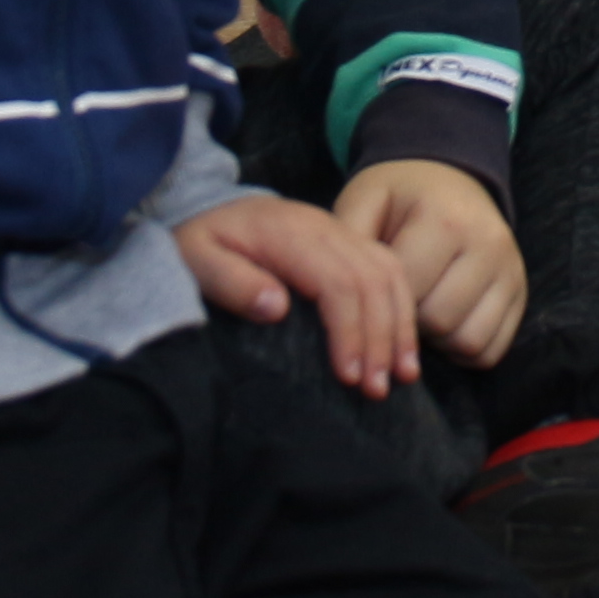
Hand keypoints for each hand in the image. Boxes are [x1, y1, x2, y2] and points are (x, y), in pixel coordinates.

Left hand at [178, 192, 420, 396]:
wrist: (207, 207)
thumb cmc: (200, 241)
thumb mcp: (196, 257)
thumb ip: (231, 281)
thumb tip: (277, 308)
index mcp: (290, 233)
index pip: (338, 282)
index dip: (349, 332)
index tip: (348, 377)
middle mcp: (325, 228)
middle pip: (372, 281)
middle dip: (381, 339)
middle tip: (376, 389)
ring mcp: (342, 232)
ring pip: (390, 274)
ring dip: (399, 327)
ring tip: (402, 375)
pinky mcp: (350, 243)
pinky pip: (390, 270)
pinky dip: (402, 308)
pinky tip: (402, 346)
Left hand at [334, 156, 527, 365]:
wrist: (449, 178)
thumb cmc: (398, 197)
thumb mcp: (363, 201)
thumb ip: (347, 245)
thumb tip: (334, 299)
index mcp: (445, 218)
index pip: (405, 291)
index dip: (377, 302)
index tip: (365, 293)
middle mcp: (488, 243)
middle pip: (437, 320)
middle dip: (407, 322)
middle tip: (391, 303)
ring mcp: (511, 270)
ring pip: (466, 341)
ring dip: (434, 340)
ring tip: (417, 313)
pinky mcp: (521, 294)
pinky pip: (490, 350)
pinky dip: (461, 350)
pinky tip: (441, 326)